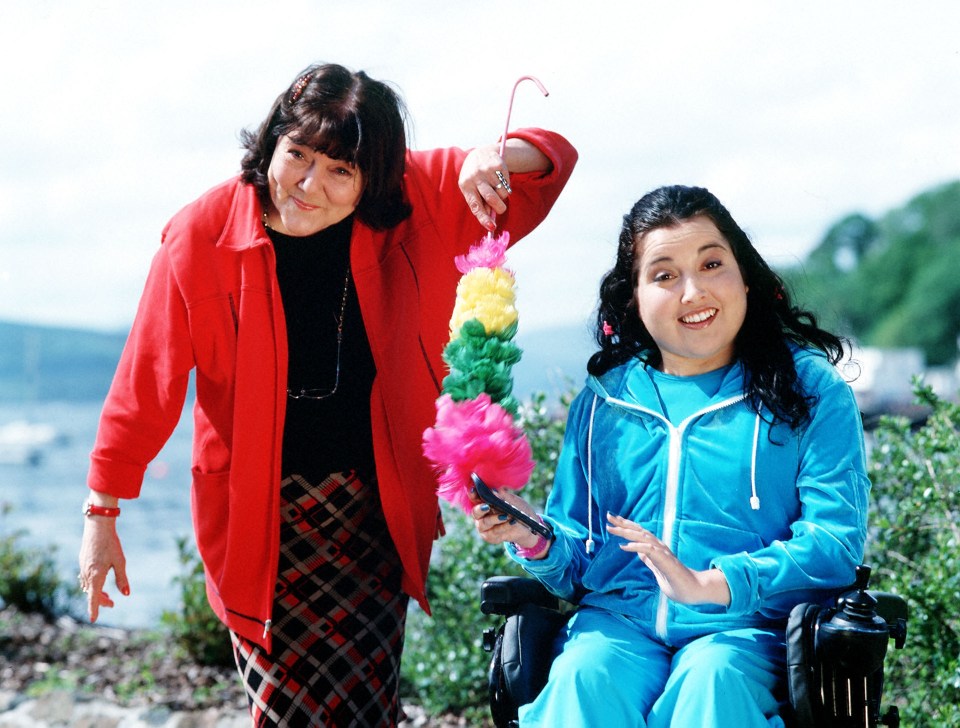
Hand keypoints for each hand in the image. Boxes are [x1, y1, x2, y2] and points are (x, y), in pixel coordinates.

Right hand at [78, 515, 129, 621]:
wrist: (97, 526)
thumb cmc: (111, 544)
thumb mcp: (120, 562)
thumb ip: (122, 579)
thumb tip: (126, 594)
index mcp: (96, 576)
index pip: (94, 598)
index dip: (94, 609)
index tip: (94, 619)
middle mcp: (86, 574)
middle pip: (91, 593)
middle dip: (100, 601)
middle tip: (112, 603)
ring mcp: (82, 567)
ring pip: (87, 586)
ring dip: (96, 592)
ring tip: (106, 595)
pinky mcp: (82, 561)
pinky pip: (85, 578)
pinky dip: (91, 584)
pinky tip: (97, 582)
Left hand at [459, 144, 510, 231]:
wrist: (480, 154)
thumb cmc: (474, 179)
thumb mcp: (472, 189)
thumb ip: (480, 203)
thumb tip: (491, 221)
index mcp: (465, 185)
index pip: (475, 205)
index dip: (483, 217)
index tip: (491, 227)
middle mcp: (475, 177)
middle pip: (491, 198)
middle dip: (498, 208)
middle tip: (500, 210)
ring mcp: (487, 170)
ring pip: (501, 193)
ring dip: (502, 197)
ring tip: (496, 191)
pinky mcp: (499, 166)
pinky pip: (507, 185)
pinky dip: (505, 188)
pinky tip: (500, 181)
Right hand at [470, 488, 547, 556]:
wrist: (528, 526)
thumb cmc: (517, 509)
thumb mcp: (513, 500)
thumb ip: (502, 496)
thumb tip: (493, 491)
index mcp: (483, 502)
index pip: (475, 497)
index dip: (472, 493)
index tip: (473, 489)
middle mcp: (480, 515)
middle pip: (475, 512)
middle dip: (480, 509)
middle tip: (487, 506)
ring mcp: (484, 527)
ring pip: (485, 523)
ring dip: (495, 518)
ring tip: (506, 515)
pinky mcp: (489, 536)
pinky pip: (494, 532)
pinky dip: (504, 527)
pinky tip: (512, 522)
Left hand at [606, 514, 729, 605]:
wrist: (694, 591)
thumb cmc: (677, 582)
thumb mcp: (658, 570)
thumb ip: (649, 560)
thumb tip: (639, 552)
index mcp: (656, 549)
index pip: (639, 534)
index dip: (626, 526)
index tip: (613, 521)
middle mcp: (659, 547)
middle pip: (639, 531)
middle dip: (623, 524)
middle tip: (609, 516)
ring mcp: (663, 553)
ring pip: (642, 538)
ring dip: (627, 532)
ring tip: (613, 528)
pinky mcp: (665, 561)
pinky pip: (649, 551)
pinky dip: (636, 547)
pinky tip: (624, 546)